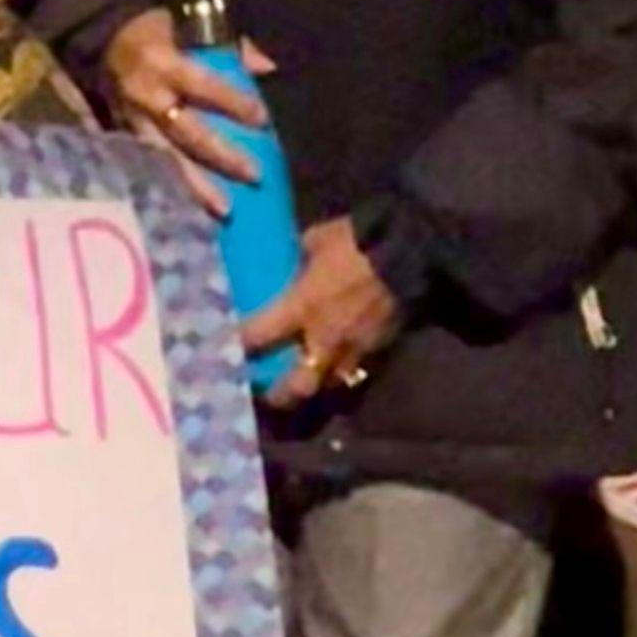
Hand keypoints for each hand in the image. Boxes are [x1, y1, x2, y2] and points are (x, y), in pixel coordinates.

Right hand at [105, 8, 273, 215]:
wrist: (97, 41)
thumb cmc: (150, 31)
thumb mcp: (186, 26)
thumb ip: (227, 47)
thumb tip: (267, 68)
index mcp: (164, 65)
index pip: (204, 86)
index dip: (233, 103)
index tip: (262, 120)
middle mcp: (147, 99)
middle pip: (188, 133)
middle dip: (222, 155)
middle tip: (253, 175)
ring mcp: (131, 123)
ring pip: (166, 160)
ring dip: (196, 186)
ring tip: (223, 210)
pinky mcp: (121, 140)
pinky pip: (148, 168)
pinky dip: (170, 189)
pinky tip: (190, 210)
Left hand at [241, 217, 399, 407]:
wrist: (413, 249)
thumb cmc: (359, 241)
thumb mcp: (319, 239)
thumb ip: (299, 255)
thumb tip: (291, 256)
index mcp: (301, 307)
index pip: (257, 337)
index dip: (237, 347)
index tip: (224, 351)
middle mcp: (323, 337)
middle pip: (296, 386)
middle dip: (279, 396)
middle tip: (265, 393)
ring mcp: (355, 348)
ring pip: (329, 385)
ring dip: (313, 385)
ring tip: (301, 382)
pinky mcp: (381, 348)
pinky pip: (357, 370)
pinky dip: (343, 371)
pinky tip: (335, 365)